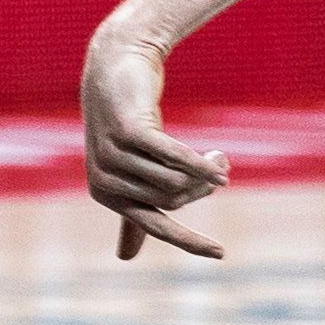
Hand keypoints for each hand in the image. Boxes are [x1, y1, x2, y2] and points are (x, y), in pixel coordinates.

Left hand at [82, 26, 229, 260]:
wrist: (116, 64)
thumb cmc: (124, 121)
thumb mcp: (126, 167)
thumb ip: (129, 209)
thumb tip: (123, 260)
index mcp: (104, 194)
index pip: (156, 226)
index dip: (189, 241)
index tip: (221, 253)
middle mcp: (103, 179)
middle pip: (172, 200)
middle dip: (202, 189)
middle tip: (220, 168)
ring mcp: (113, 155)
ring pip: (175, 181)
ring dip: (205, 171)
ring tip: (218, 156)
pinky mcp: (129, 132)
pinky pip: (174, 157)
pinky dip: (200, 164)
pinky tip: (220, 163)